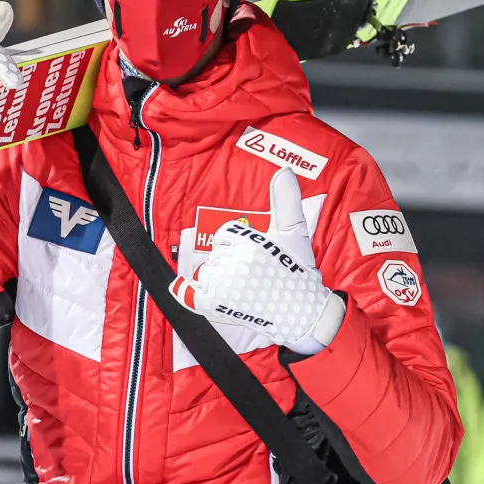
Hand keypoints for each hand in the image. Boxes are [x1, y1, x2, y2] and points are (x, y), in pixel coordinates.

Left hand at [169, 168, 345, 354]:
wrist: (302, 313)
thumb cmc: (298, 272)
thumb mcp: (294, 232)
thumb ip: (286, 200)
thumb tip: (284, 170)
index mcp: (248, 240)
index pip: (226, 234)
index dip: (237, 243)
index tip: (254, 255)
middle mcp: (232, 260)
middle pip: (216, 253)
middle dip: (230, 261)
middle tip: (254, 275)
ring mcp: (222, 283)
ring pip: (206, 271)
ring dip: (216, 278)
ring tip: (241, 288)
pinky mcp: (216, 303)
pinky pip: (190, 294)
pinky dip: (184, 291)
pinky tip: (181, 286)